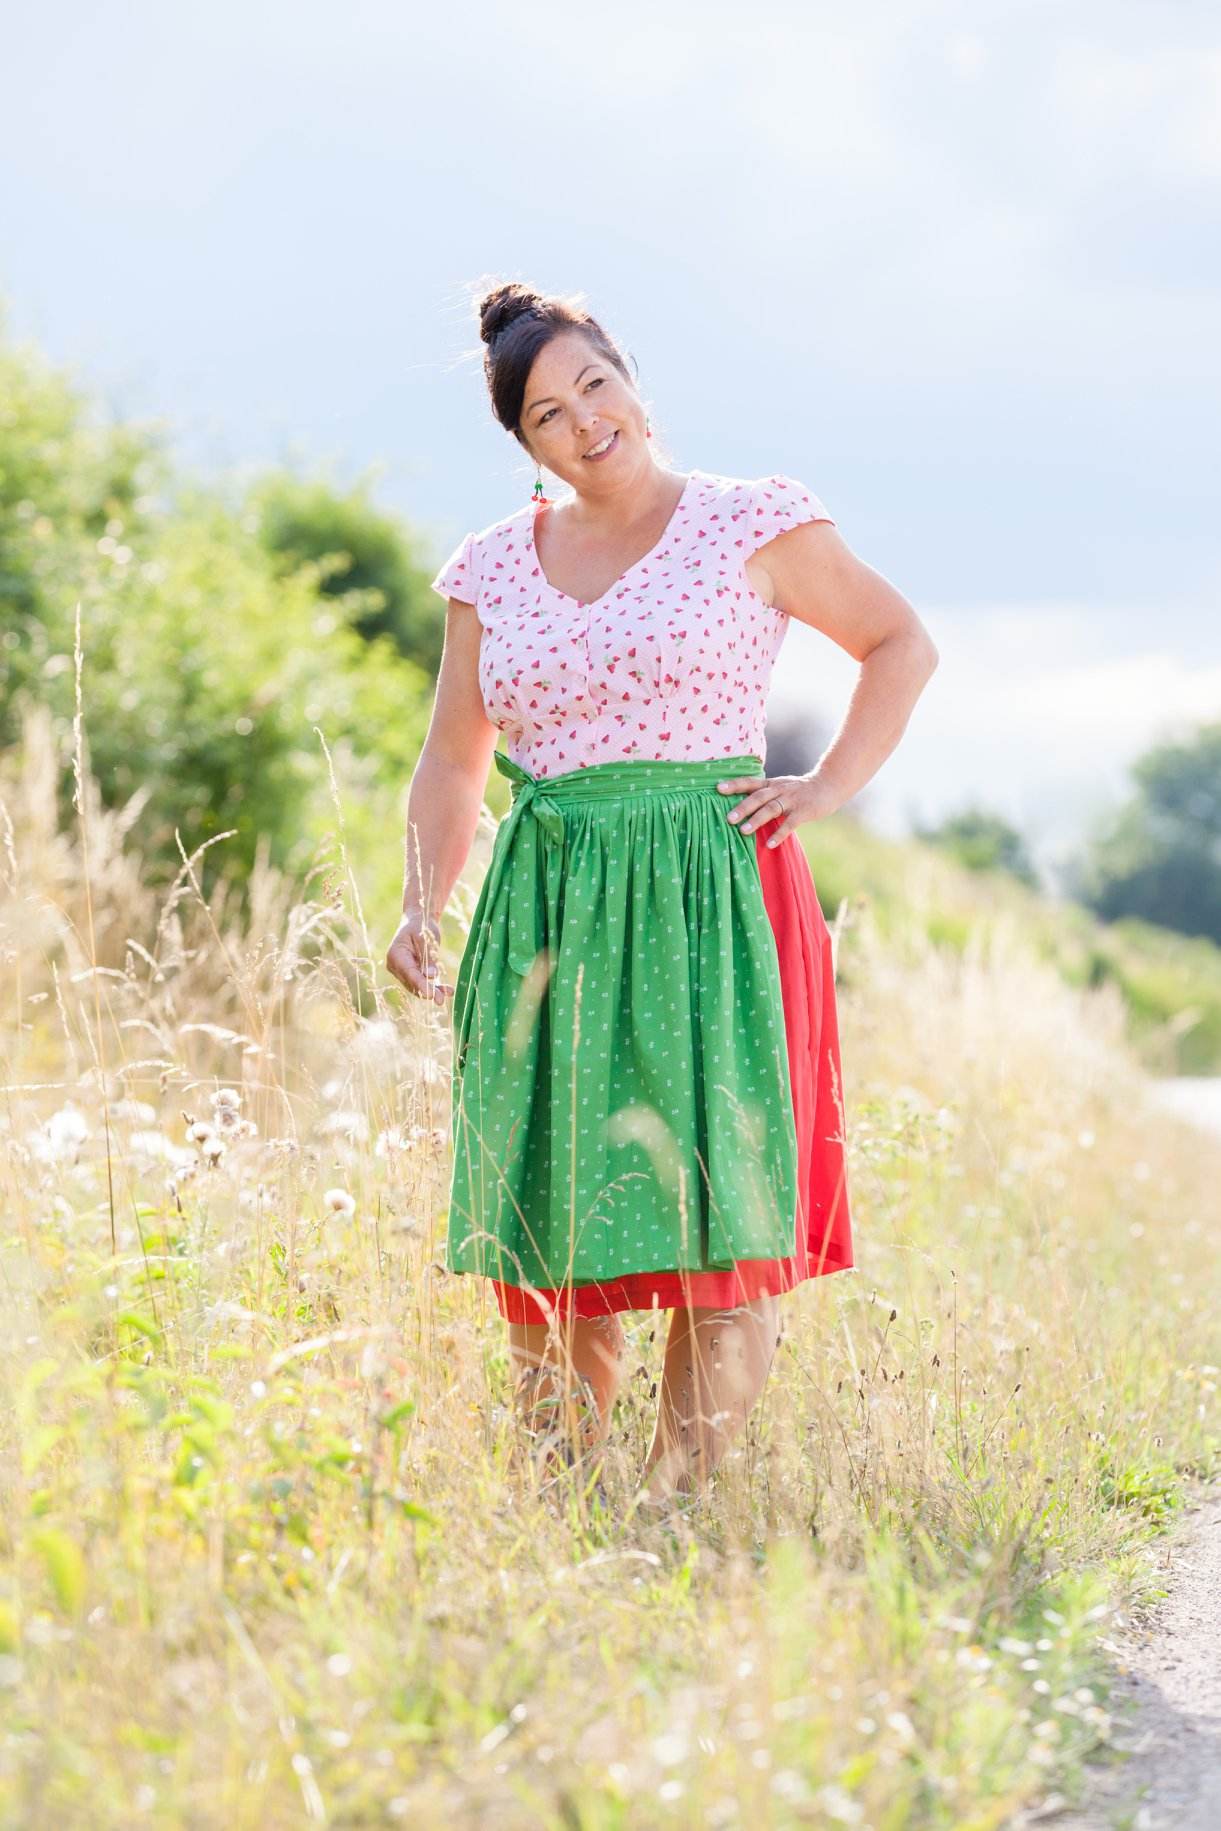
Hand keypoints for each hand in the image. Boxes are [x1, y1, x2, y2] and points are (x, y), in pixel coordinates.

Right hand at [385, 908, 451, 1004]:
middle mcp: (396, 966)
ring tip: (448, 994)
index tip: (430, 994)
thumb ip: (428, 957)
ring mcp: (403, 971)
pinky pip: (423, 982)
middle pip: (412, 982)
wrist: (418, 920)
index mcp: (395, 955)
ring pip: (418, 985)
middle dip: (427, 991)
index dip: (420, 984)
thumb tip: (431, 976)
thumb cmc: (421, 925)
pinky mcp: (412, 973)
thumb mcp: (426, 938)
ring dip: (434, 990)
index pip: (409, 973)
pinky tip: (448, 990)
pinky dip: (435, 986)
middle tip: (441, 1000)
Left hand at [717, 771, 837, 846]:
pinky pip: (789, 824)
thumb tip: (739, 806)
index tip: (718, 788)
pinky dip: (779, 834)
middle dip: (742, 807)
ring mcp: (791, 800)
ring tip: (743, 832)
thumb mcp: (780, 786)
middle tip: (728, 819)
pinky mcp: (803, 811)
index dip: (734, 785)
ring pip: (771, 809)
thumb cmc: (799, 790)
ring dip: (757, 820)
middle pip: (758, 797)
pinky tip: (770, 844)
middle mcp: (779, 789)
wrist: (828, 785)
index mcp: (771, 784)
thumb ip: (763, 794)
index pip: (750, 782)